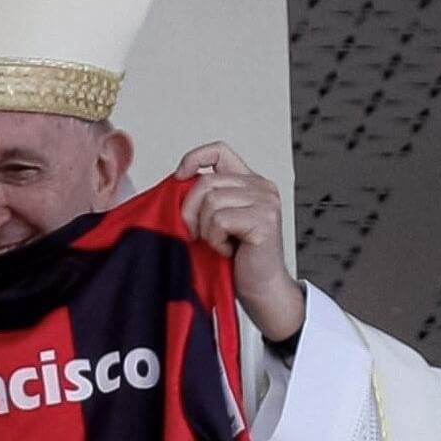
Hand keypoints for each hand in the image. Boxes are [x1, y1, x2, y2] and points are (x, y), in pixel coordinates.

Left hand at [175, 142, 304, 342]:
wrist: (260, 290)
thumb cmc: (237, 260)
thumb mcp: (215, 220)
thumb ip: (204, 197)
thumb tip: (175, 182)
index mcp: (249, 182)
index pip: (219, 151)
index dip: (194, 158)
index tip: (179, 177)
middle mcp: (261, 187)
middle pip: (206, 181)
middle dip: (190, 210)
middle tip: (195, 234)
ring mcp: (266, 202)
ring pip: (211, 201)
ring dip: (205, 229)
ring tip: (218, 243)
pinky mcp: (264, 219)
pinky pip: (220, 220)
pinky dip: (215, 240)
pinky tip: (228, 250)